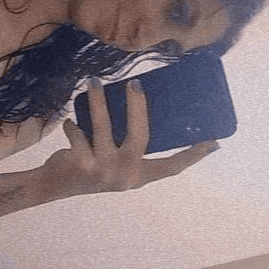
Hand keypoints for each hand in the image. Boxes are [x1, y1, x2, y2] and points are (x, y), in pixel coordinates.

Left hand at [45, 78, 219, 194]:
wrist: (54, 186)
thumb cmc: (89, 165)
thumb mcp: (114, 162)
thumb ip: (128, 146)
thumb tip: (141, 105)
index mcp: (138, 177)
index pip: (172, 167)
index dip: (193, 155)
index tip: (215, 142)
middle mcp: (125, 176)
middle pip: (140, 134)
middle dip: (137, 105)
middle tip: (134, 83)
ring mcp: (104, 172)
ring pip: (103, 126)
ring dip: (98, 101)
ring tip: (94, 82)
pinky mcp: (82, 165)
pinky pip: (79, 133)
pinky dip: (73, 125)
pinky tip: (71, 123)